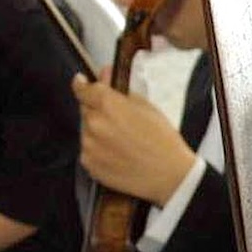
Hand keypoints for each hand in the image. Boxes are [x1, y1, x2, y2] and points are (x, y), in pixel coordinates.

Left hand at [73, 74, 197, 205]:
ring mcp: (89, 146)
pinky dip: (97, 149)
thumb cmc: (163, 140)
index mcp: (107, 104)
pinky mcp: (89, 165)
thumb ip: (121, 90)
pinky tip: (117, 153)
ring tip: (120, 140)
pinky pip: (88, 150)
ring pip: (86, 131)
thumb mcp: (146, 106)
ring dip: (97, 130)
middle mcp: (93, 124)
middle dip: (96, 110)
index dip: (82, 84)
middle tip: (116, 118)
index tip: (81, 82)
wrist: (169, 176)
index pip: (83, 89)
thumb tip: (104, 75)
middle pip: (85, 109)